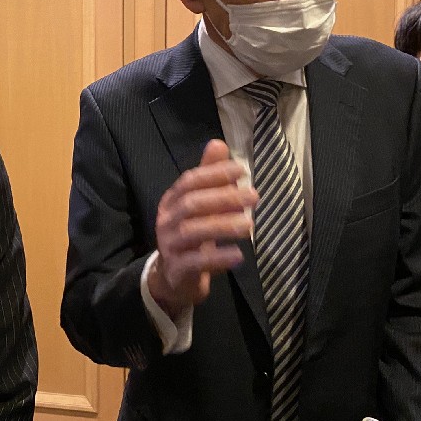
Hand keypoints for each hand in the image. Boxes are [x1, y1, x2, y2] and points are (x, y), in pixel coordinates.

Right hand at [148, 139, 256, 317]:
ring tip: (249, 225)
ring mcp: (169, 245)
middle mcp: (166, 220)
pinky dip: (217, 258)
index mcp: (171, 201)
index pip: (190, 181)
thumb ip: (208, 176)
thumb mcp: (199, 204)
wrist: (173, 278)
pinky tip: (238, 255)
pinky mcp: (177, 269)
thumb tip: (219, 143)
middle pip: (191, 205)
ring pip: (192, 232)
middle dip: (222, 198)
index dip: (214, 174)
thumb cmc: (191, 235)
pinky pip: (195, 263)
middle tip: (254, 196)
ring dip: (222, 226)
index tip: (241, 171)